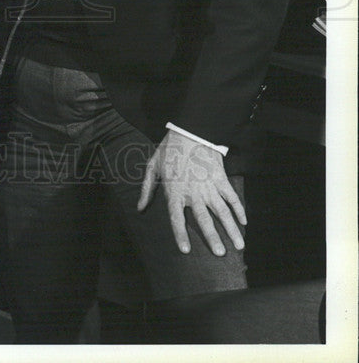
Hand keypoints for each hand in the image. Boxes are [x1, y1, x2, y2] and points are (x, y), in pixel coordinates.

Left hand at [137, 129, 245, 255]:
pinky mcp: (221, 178)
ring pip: (222, 212)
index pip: (177, 218)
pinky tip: (244, 222)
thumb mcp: (152, 167)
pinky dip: (239, 209)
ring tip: (239, 245)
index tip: (186, 250)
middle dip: (213, 238)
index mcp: (175, 191)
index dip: (180, 235)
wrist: (189, 130)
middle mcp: (193, 192)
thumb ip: (147, 189)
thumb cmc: (169, 149)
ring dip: (231, 229)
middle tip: (220, 254)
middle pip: (204, 219)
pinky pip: (232, 197)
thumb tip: (140, 208)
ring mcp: (209, 186)